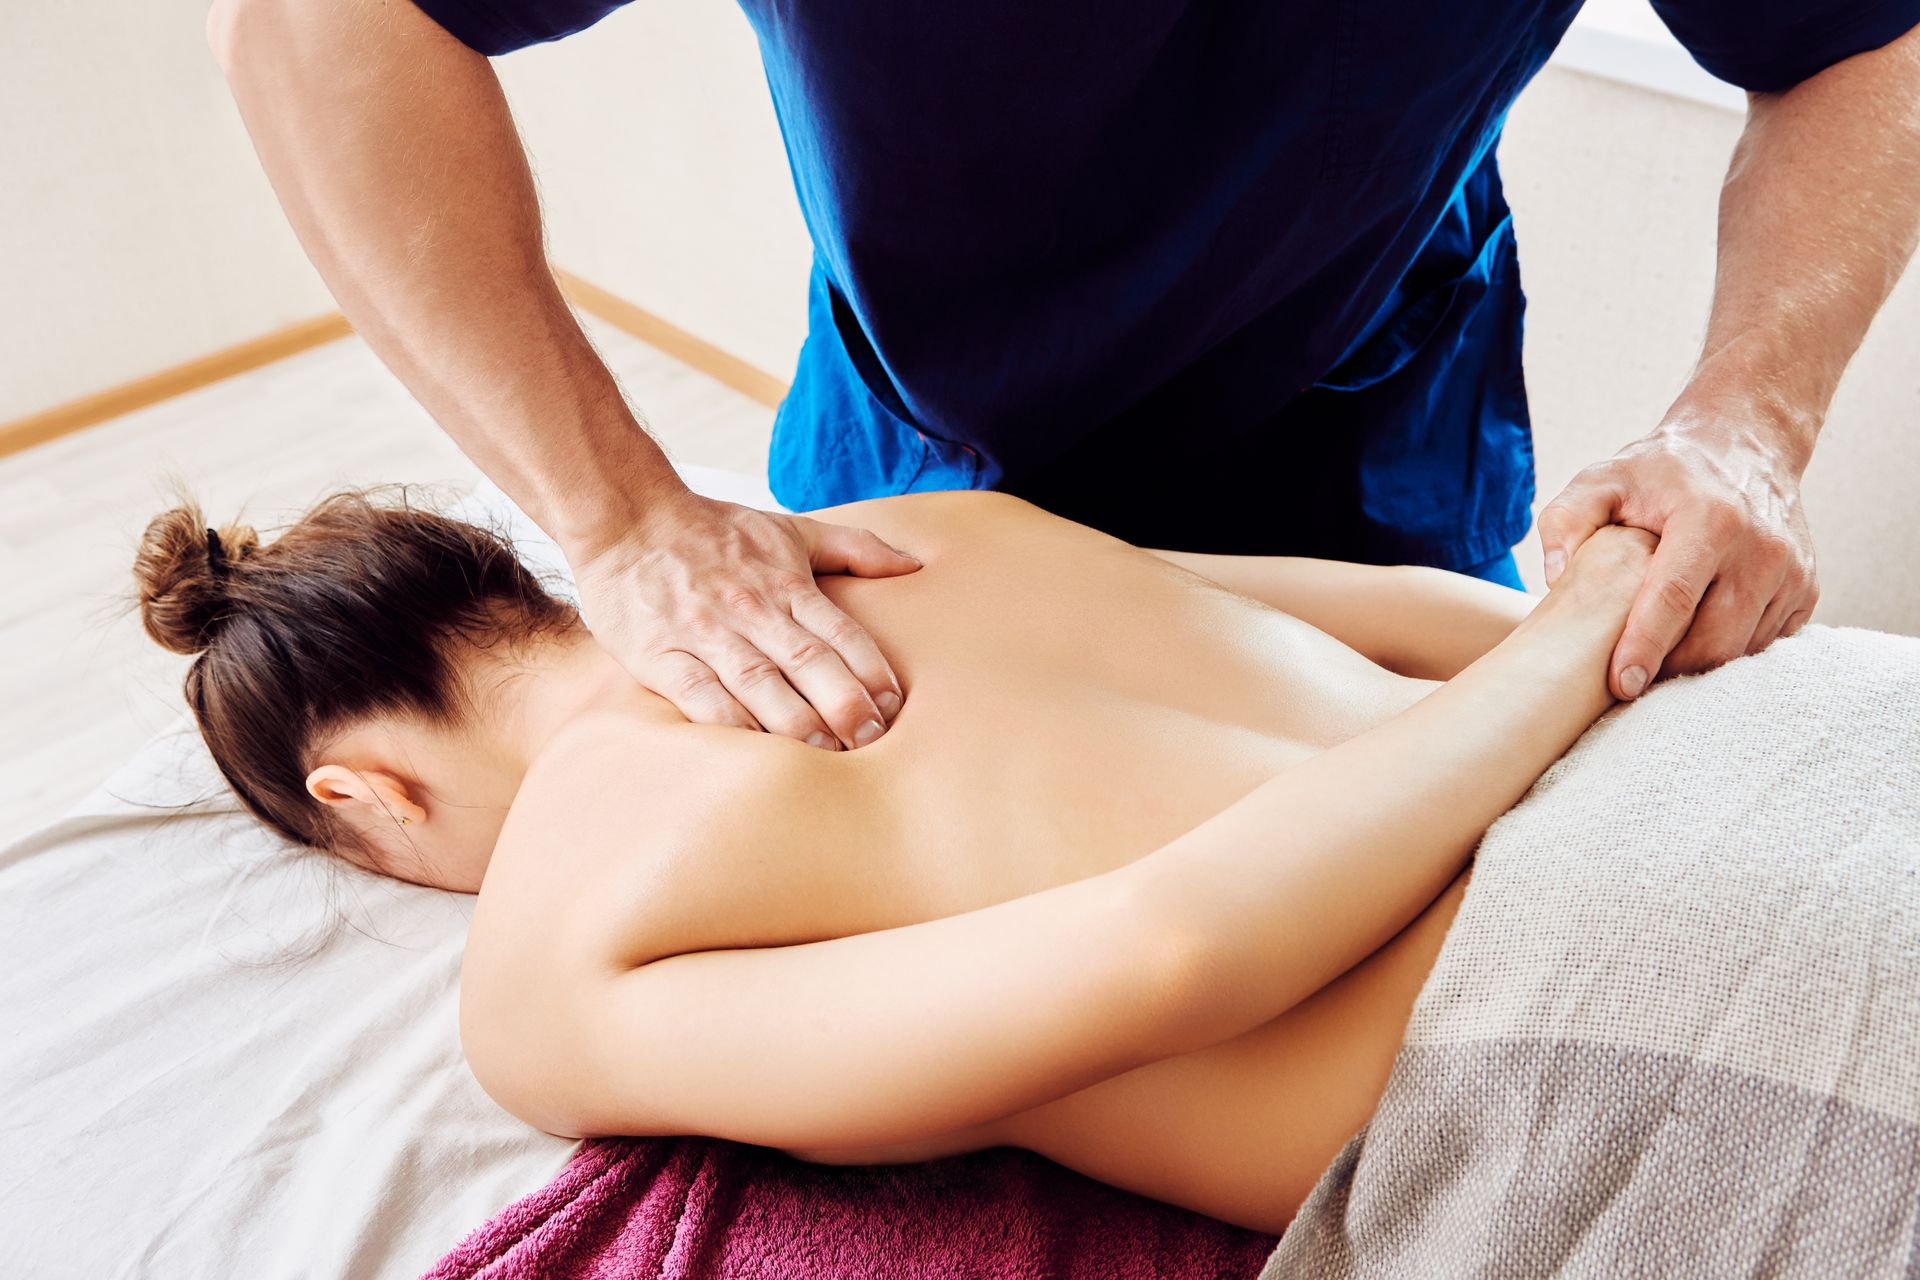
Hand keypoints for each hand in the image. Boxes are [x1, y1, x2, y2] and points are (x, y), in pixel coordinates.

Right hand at [569, 491, 921, 747]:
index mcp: (785, 584)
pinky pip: (698, 695)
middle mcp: (751, 610)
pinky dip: (727, 722)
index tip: (895, 705)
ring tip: (826, 753)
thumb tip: (914, 565)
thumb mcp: (788, 529)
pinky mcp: (661, 654)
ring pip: (758, 682)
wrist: (624, 515)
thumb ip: (853, 548)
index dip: (871, 669)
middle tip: (872, 739)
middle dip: (844, 702)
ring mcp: (705, 633)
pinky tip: (752, 750)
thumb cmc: (712, 530)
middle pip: (808, 659)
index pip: (840, 631)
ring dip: (796, 720)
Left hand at [1537, 410, 1817, 700]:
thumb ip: (1566, 519)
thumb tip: (1554, 575)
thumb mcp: (1603, 479)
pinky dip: (1729, 652)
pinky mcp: (1806, 589)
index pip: (1674, 597)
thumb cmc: (1661, 471)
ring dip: (1698, 665)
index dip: (1646, 646)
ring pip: (1741, 648)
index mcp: (1709, 519)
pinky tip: (1695, 641)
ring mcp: (1792, 571)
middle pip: (1714, 638)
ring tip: (1658, 663)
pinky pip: (1765, 642)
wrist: (1743, 445)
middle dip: (1669, 669)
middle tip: (1629, 680)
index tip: (1621, 685)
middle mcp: (1760, 547)